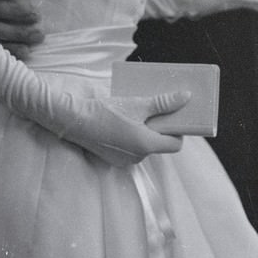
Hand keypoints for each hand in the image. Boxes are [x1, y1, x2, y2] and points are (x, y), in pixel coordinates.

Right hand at [46, 87, 189, 167]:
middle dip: (160, 127)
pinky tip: (125, 120)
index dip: (178, 130)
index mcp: (146, 145)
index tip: (173, 116)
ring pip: (144, 145)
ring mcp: (123, 160)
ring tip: (139, 111)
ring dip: (145, 130)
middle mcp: (137, 157)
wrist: (73, 120)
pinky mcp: (113, 157)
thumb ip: (163, 102)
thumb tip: (185, 97)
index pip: (175, 145)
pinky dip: (133, 135)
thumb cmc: (105, 111)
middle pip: (159, 144)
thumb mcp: (137, 104)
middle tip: (156, 108)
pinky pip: (131, 147)